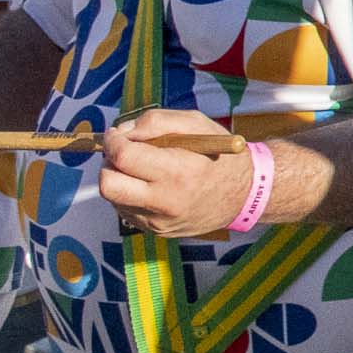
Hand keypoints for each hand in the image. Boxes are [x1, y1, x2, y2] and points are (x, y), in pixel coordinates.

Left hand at [98, 110, 256, 238]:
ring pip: (113, 199)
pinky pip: (126, 211)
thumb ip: (157, 121)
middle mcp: (166, 201)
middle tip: (121, 152)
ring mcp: (160, 221)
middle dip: (108, 164)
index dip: (113, 141)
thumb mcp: (197, 124)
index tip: (116, 134)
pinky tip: (150, 185)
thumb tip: (123, 131)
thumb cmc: (219, 155)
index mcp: (179, 171)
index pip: (124, 157)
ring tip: (141, 168)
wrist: (245, 196)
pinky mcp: (157, 232)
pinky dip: (130, 194)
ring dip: (119, 178)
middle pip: (108, 185)